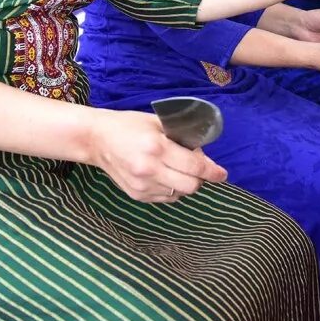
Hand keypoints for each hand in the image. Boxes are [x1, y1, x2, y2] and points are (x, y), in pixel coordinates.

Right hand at [85, 109, 226, 202]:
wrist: (97, 140)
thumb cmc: (128, 125)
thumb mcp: (156, 122)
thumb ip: (180, 135)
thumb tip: (202, 151)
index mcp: (156, 148)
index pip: (194, 167)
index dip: (212, 172)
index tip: (222, 174)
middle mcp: (149, 169)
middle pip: (190, 186)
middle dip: (200, 178)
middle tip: (196, 167)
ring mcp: (142, 185)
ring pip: (179, 194)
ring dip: (185, 184)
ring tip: (177, 169)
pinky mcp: (137, 195)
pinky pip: (166, 199)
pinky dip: (172, 189)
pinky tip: (164, 175)